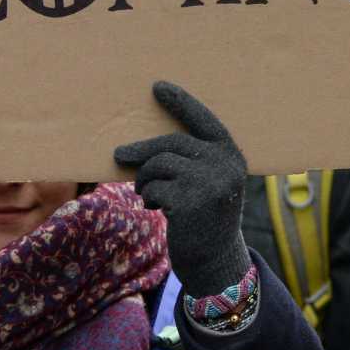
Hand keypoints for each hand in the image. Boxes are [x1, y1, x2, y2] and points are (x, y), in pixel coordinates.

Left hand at [115, 81, 249, 295]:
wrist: (215, 262)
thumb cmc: (206, 218)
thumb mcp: (210, 184)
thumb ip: (194, 161)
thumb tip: (144, 145)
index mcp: (231, 155)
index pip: (204, 120)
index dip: (181, 102)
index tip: (157, 87)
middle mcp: (224, 164)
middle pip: (172, 143)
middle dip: (142, 150)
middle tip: (118, 156)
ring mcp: (208, 182)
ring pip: (158, 164)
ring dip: (145, 180)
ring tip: (149, 195)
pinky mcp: (188, 201)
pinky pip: (153, 187)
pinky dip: (148, 196)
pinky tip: (156, 208)